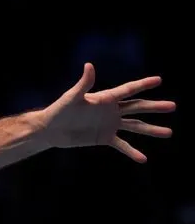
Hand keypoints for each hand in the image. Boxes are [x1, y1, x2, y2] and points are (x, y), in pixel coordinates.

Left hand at [40, 63, 175, 162]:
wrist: (50, 129)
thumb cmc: (59, 110)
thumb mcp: (72, 97)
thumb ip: (84, 83)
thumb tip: (89, 65)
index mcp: (105, 98)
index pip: (128, 90)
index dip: (143, 85)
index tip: (159, 80)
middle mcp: (110, 110)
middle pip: (137, 107)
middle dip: (154, 107)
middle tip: (172, 106)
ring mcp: (109, 124)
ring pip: (135, 126)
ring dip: (151, 129)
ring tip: (168, 133)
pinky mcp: (104, 138)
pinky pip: (122, 145)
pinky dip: (132, 151)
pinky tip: (143, 159)